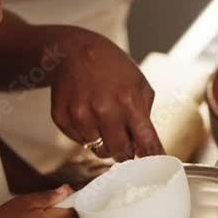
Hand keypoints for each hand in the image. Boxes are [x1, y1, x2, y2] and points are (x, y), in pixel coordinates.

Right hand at [50, 31, 163, 160]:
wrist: (74, 51)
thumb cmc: (111, 67)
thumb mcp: (139, 84)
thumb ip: (145, 117)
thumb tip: (145, 149)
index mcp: (129, 101)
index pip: (146, 141)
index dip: (152, 157)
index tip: (155, 166)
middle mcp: (104, 110)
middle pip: (120, 153)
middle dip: (125, 152)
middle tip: (125, 142)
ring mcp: (80, 115)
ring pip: (98, 150)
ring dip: (104, 141)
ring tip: (103, 118)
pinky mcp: (62, 118)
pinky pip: (79, 141)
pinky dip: (86, 134)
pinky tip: (87, 113)